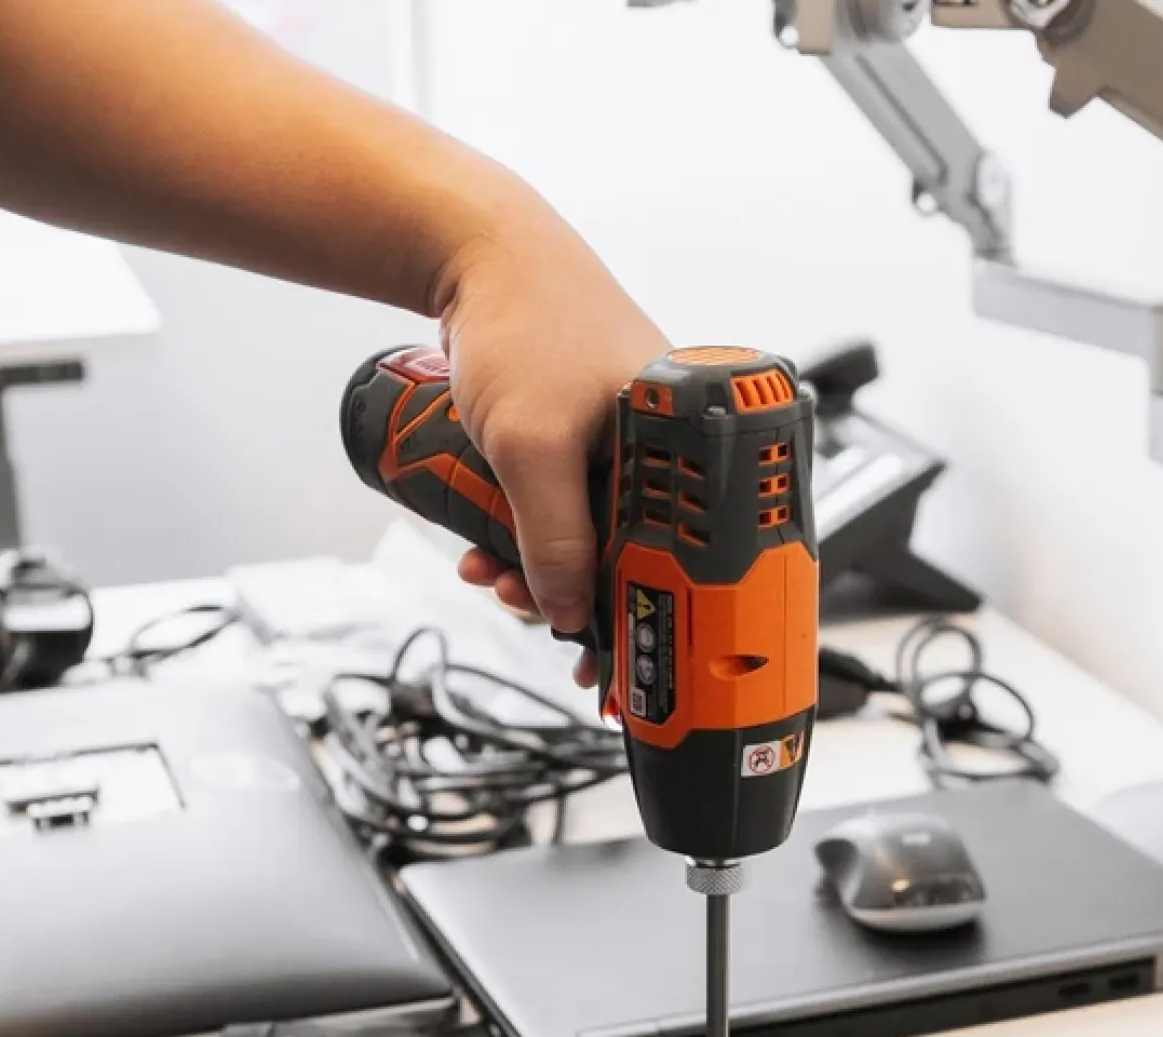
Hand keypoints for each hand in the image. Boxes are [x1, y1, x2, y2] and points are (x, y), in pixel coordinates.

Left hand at [437, 209, 666, 656]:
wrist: (474, 254)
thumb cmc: (521, 322)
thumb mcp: (531, 447)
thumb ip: (554, 536)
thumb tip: (569, 610)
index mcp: (688, 436)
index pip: (687, 552)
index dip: (646, 609)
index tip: (612, 657)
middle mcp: (666, 444)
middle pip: (632, 552)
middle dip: (569, 590)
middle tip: (520, 602)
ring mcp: (624, 441)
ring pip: (590, 537)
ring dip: (535, 567)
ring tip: (490, 573)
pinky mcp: (585, 438)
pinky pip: (563, 508)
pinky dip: (526, 533)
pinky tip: (486, 545)